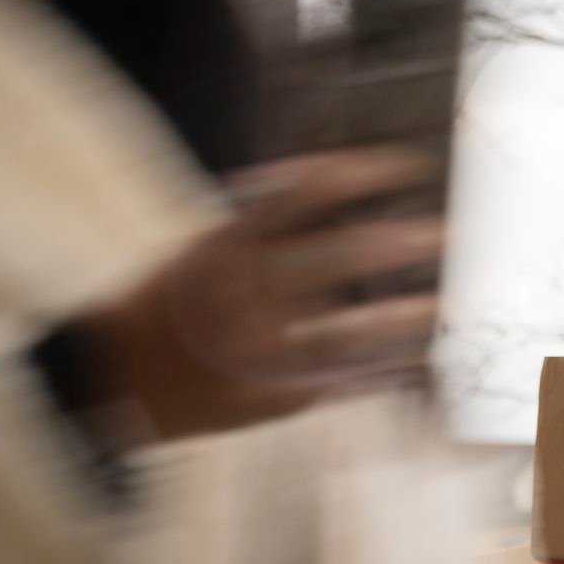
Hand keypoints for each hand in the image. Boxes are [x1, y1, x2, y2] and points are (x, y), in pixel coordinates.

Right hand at [61, 151, 444, 443]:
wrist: (118, 380)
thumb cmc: (166, 308)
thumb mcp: (200, 253)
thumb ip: (257, 234)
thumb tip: (328, 204)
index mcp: (224, 248)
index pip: (297, 198)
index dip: (353, 179)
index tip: (400, 168)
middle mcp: (246, 294)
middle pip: (336, 260)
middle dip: (396, 245)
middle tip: (445, 236)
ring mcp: (264, 349)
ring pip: (349, 329)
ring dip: (401, 316)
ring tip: (440, 306)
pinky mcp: (276, 395)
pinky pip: (341, 380)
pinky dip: (378, 372)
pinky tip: (409, 363)